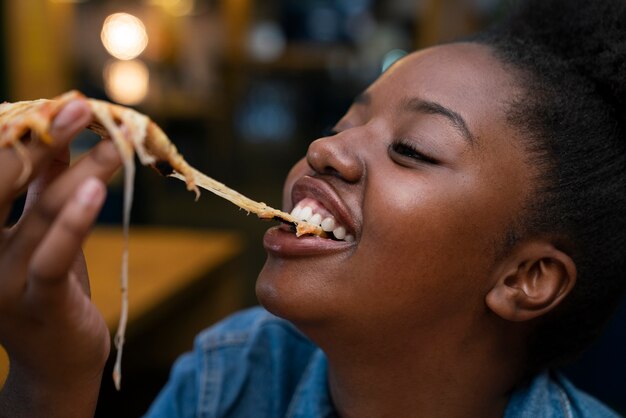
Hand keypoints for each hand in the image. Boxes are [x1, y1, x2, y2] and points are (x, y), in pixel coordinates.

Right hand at [0, 100, 121, 416]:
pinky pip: (54, 254)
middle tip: (83, 107)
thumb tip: (64, 132)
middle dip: (44, 139)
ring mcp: (2, 278)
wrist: (57, 360)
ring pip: (43, 209)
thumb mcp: (44, 230)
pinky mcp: (37, 300)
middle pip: (1, 181)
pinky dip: (76, 219)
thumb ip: (46, 185)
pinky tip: (98, 188)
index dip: (29, 131)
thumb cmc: (50, 287)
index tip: (66, 102)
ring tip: (118, 138)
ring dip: (84, 168)